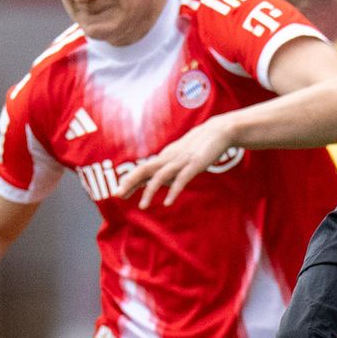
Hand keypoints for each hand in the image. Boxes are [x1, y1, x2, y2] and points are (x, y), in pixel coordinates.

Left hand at [115, 116, 235, 209]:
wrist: (218, 131)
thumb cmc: (199, 146)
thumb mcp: (180, 158)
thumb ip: (169, 170)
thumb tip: (159, 183)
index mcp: (165, 158)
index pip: (143, 169)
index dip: (130, 180)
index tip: (118, 192)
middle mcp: (169, 158)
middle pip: (145, 170)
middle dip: (130, 182)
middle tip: (118, 195)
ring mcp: (181, 161)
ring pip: (160, 176)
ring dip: (149, 191)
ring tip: (142, 206)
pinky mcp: (194, 165)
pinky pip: (181, 179)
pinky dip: (174, 190)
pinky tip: (168, 202)